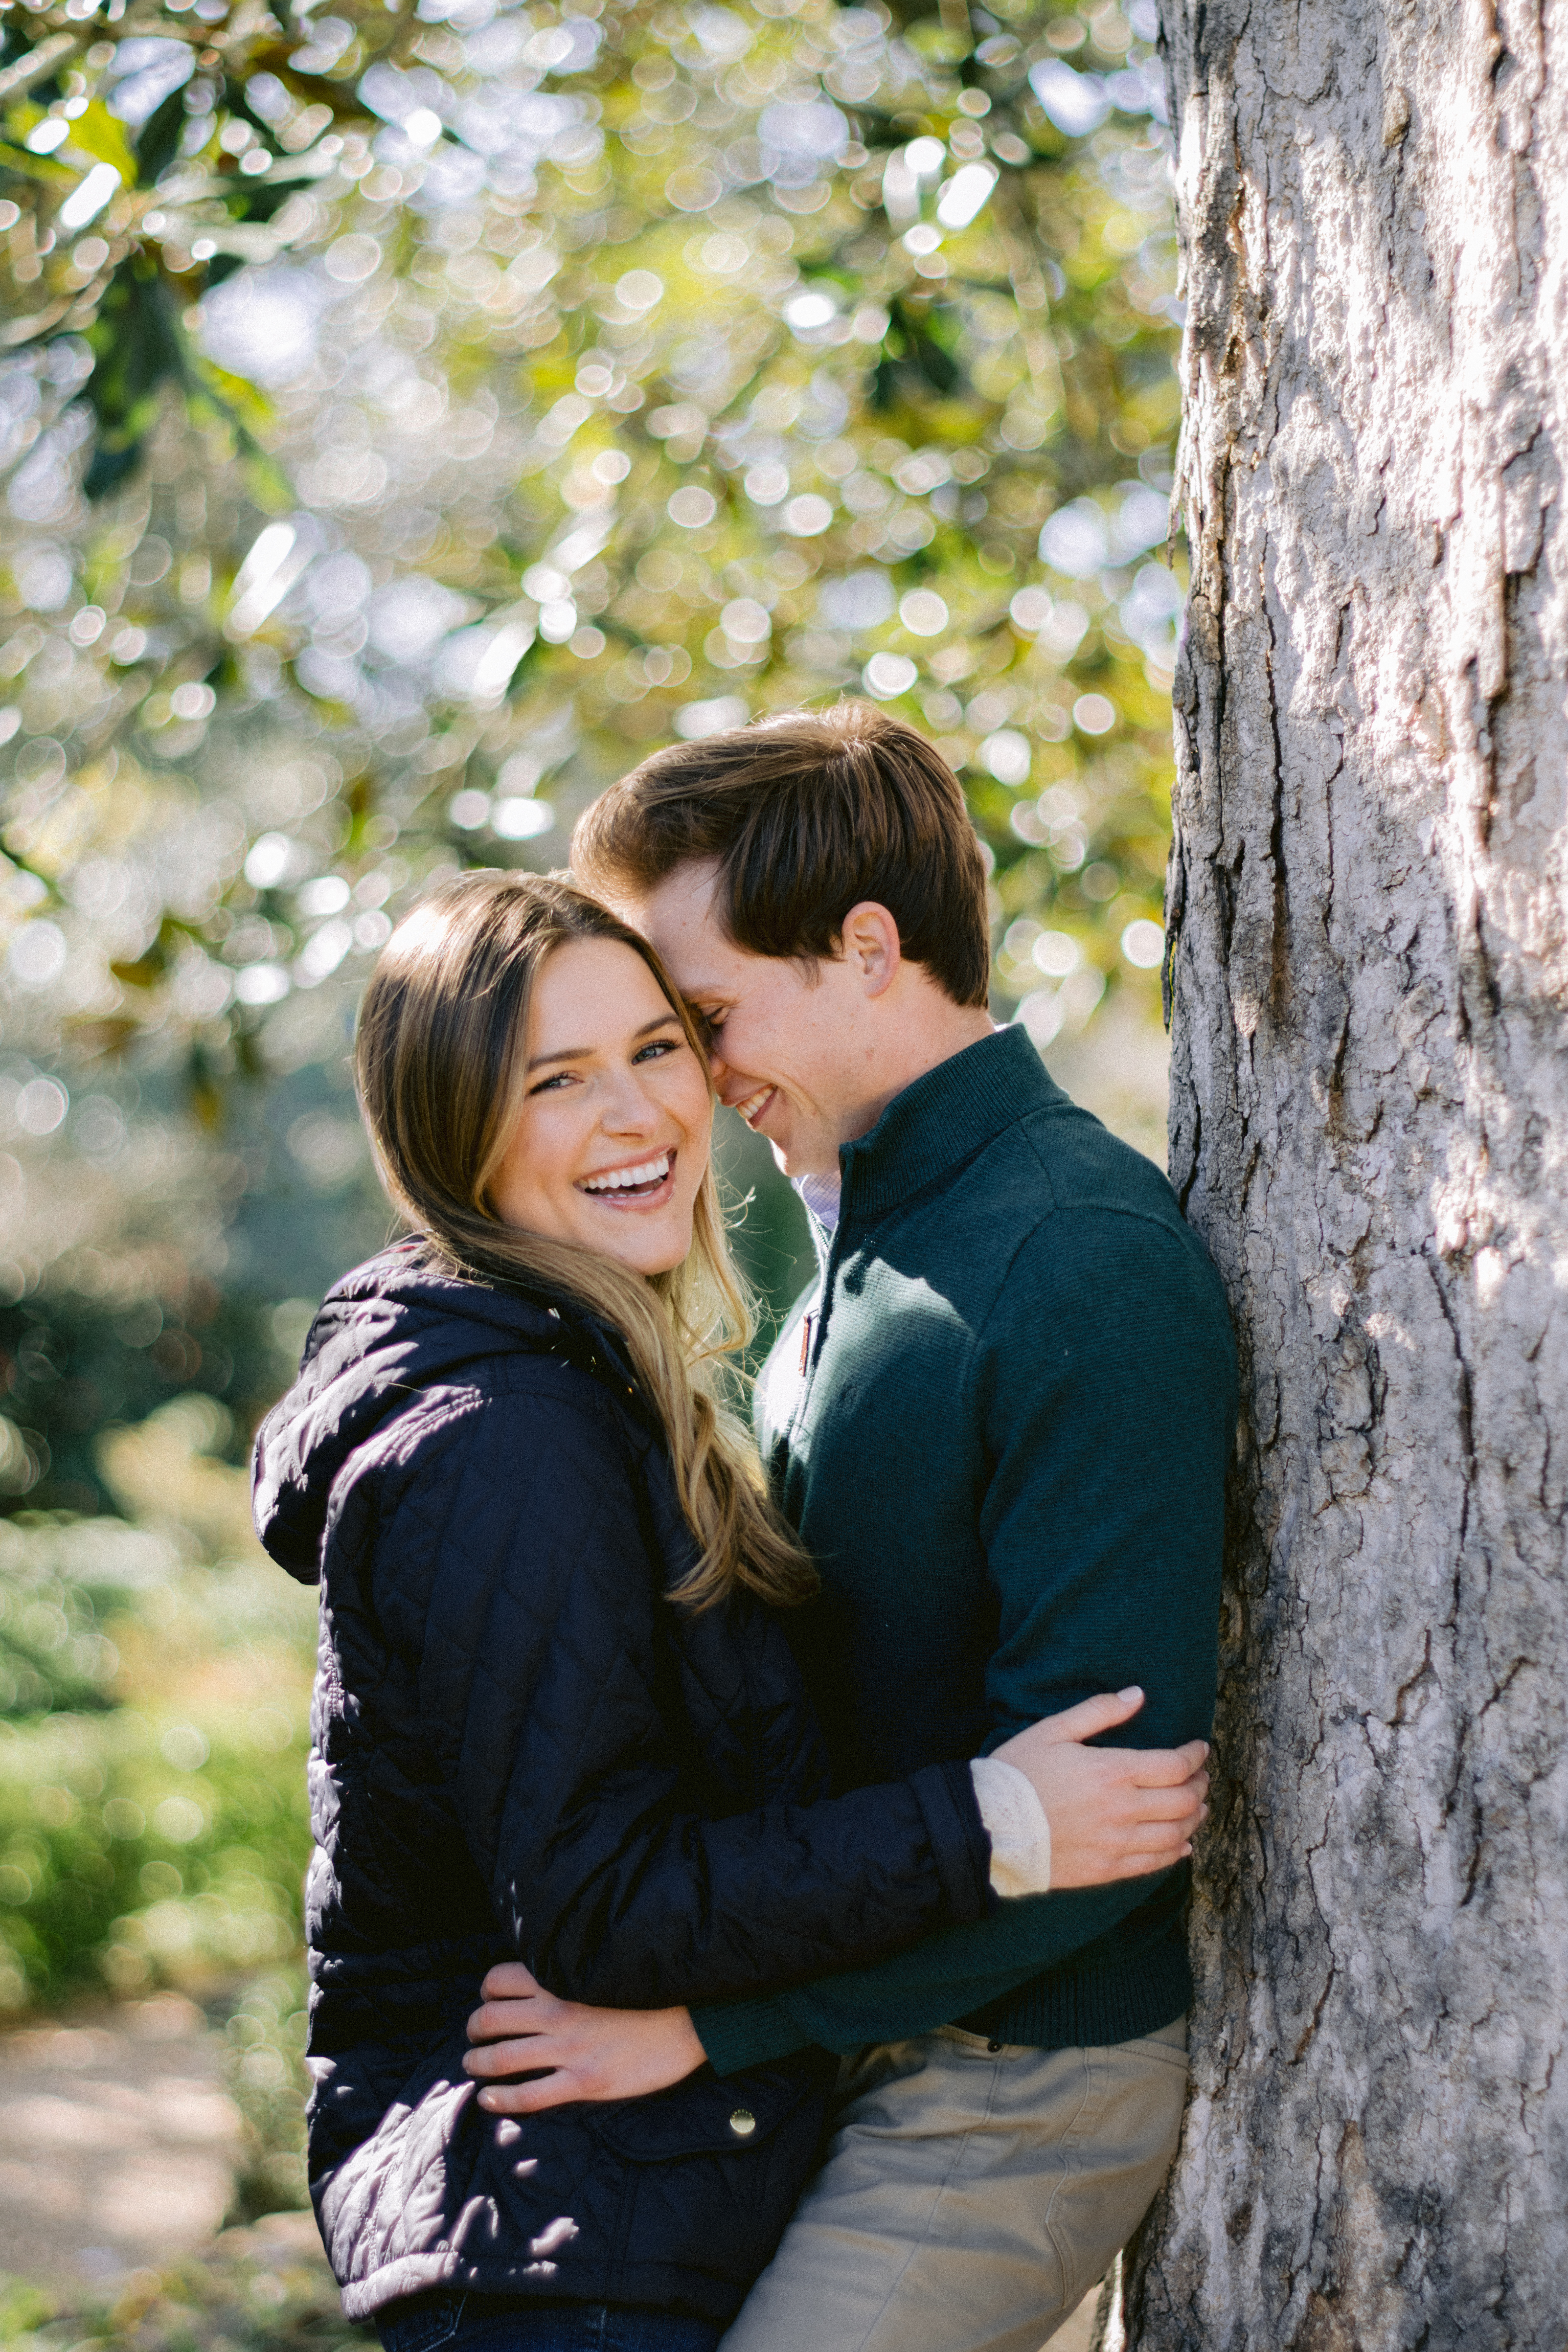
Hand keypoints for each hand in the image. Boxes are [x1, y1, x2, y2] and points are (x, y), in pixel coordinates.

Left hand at [463, 1963, 706, 2115]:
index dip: (486, 1992)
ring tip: (474, 2067)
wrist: (690, 2018)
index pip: (500, 1979)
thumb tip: (541, 1978)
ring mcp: (570, 2048)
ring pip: (501, 2058)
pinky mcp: (584, 2081)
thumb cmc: (650, 1992)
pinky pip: (528, 2094)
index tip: (488, 2000)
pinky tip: (488, 2099)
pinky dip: (500, 2098)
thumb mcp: (604, 1970)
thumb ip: (569, 1974)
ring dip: (478, 2063)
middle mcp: (559, 2011)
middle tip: (474, 2038)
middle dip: (474, 2030)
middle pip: (491, 2019)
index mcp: (563, 1979)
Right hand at [992, 1688, 1209, 1888]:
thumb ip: (1099, 1711)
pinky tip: (1182, 1845)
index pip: (1174, 1765)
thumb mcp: (1053, 1730)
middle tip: (1201, 1776)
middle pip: (1183, 1800)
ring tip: (1199, 1807)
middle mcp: (1122, 1810)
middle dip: (1200, 1785)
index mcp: (1112, 1772)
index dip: (1195, 1756)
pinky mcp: (1107, 1869)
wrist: (990, 1827)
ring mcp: (1117, 1844)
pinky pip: (1155, 1865)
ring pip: (1175, 1834)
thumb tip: (1137, 1695)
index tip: (1200, 1749)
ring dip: (1194, 1819)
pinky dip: (1176, 1853)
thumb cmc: (1019, 1773)